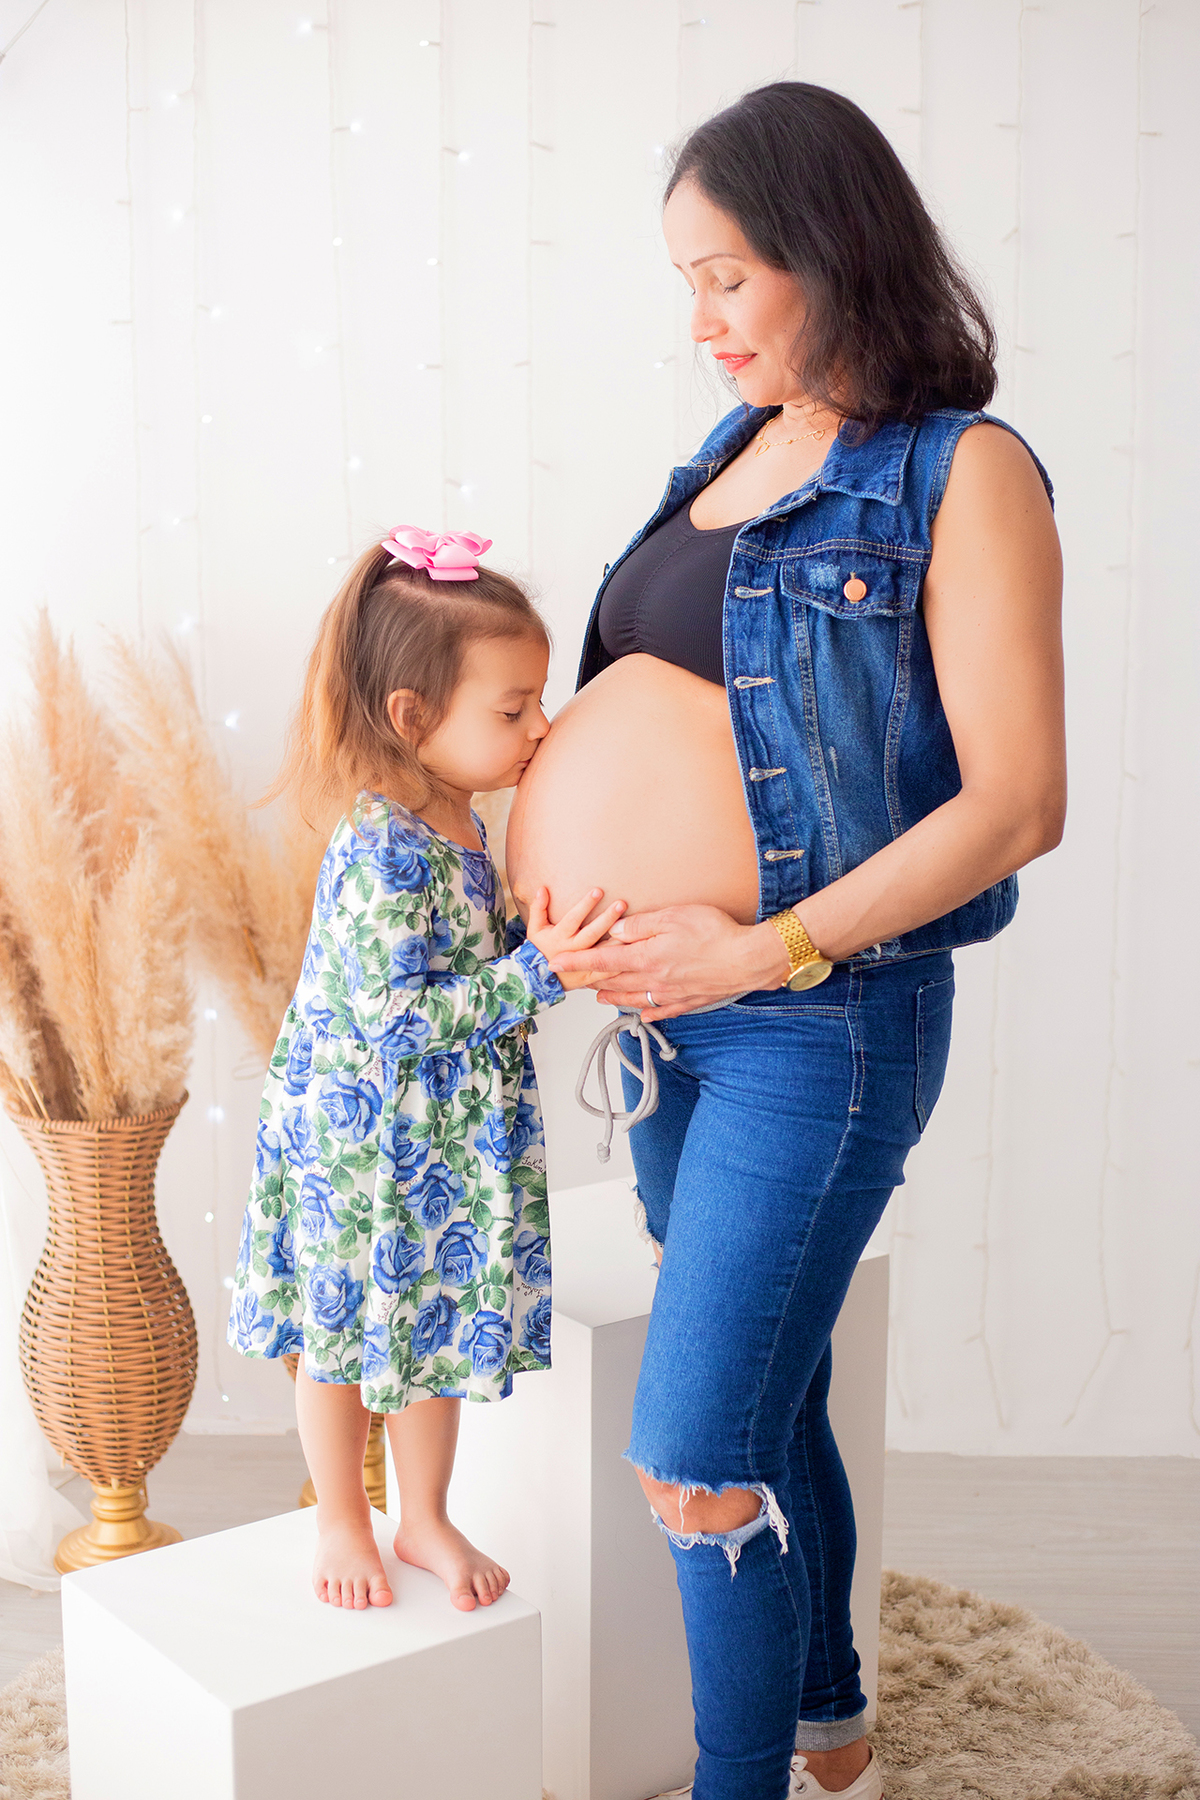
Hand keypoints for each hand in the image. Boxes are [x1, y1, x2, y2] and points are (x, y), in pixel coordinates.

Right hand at [525, 887, 626, 992]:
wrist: (538, 980)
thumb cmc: (539, 949)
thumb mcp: (535, 928)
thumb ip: (538, 908)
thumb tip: (542, 888)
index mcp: (559, 937)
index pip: (573, 918)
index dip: (585, 905)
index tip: (598, 891)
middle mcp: (571, 951)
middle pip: (591, 934)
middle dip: (607, 918)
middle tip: (621, 904)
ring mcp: (581, 965)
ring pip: (602, 952)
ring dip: (618, 940)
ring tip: (635, 929)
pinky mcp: (589, 977)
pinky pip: (607, 972)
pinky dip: (620, 965)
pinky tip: (634, 954)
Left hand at [549, 904, 791, 1021]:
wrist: (748, 960)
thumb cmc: (714, 933)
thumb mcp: (673, 917)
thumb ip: (641, 925)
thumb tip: (617, 931)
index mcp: (646, 958)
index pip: (602, 960)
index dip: (577, 960)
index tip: (555, 962)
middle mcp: (653, 980)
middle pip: (615, 982)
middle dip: (591, 980)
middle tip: (573, 981)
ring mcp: (671, 994)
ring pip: (634, 997)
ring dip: (613, 996)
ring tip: (599, 996)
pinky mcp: (688, 1001)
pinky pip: (662, 1010)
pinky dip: (648, 1012)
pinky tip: (643, 1013)